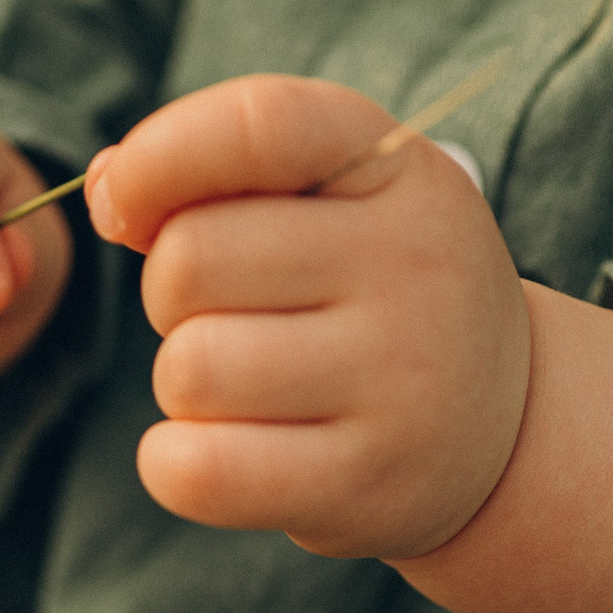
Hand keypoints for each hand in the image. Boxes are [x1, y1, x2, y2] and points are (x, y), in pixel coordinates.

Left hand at [84, 74, 529, 560]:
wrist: (506, 429)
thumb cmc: (374, 294)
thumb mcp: (331, 201)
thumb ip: (217, 172)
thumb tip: (106, 186)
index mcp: (398, 170)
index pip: (256, 126)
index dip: (157, 159)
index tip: (125, 204)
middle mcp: (415, 266)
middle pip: (189, 262)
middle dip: (172, 294)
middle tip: (234, 317)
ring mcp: (399, 383)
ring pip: (189, 369)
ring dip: (184, 385)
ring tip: (250, 388)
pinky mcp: (365, 486)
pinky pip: (198, 470)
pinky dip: (176, 463)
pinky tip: (221, 452)